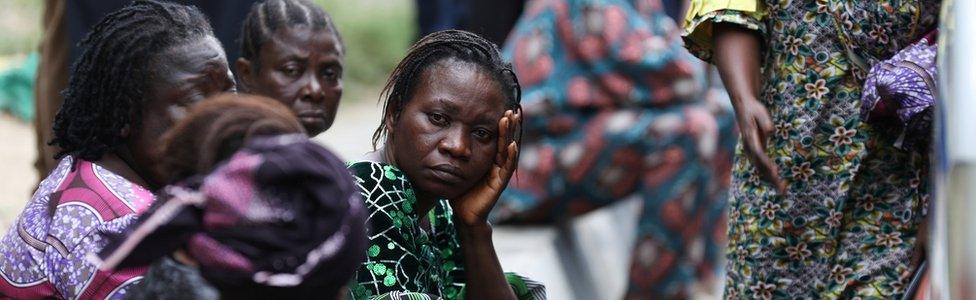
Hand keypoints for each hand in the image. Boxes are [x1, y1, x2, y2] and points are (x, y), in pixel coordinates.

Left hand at [453, 109, 520, 226]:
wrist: (464, 214)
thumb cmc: (461, 191)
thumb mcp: (458, 168)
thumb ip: (456, 155)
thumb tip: (443, 138)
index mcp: (488, 159)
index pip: (496, 138)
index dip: (499, 125)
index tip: (501, 109)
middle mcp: (496, 164)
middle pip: (504, 140)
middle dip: (508, 125)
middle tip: (510, 109)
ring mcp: (499, 173)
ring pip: (507, 150)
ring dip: (509, 134)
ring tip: (511, 119)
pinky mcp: (499, 184)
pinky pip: (506, 168)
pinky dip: (511, 156)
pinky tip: (512, 145)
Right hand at [733, 97, 785, 193]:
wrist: (743, 107)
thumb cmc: (753, 109)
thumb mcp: (759, 111)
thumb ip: (765, 121)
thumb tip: (771, 131)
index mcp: (750, 139)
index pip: (759, 154)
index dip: (766, 164)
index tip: (775, 173)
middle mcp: (749, 148)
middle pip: (760, 166)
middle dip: (771, 178)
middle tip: (783, 190)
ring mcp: (751, 151)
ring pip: (760, 169)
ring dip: (771, 180)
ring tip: (782, 191)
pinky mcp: (754, 152)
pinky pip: (761, 166)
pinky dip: (768, 175)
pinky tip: (776, 182)